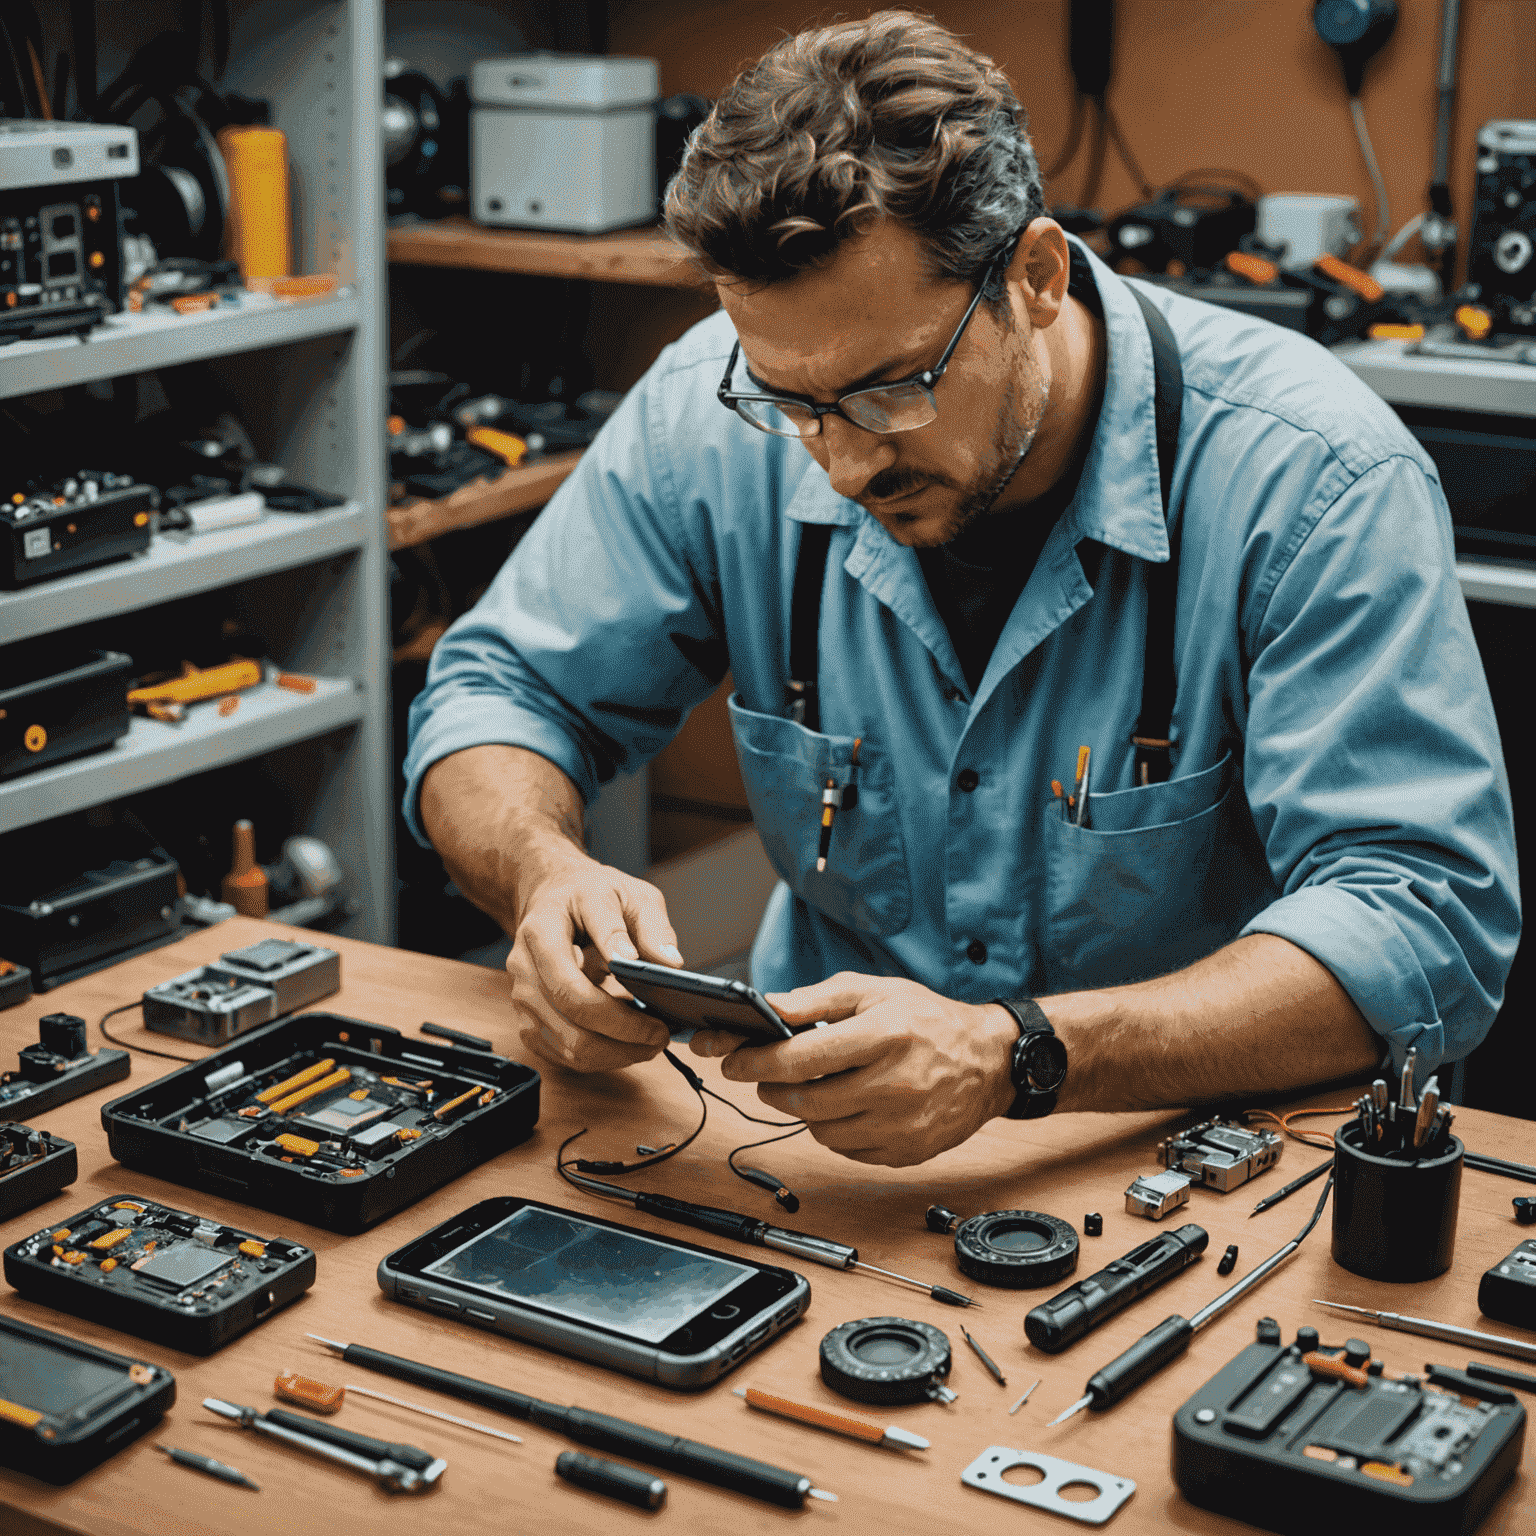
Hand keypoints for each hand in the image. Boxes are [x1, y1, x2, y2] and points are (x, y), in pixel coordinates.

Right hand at [507, 846, 683, 1072]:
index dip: (618, 994)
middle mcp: (526, 962)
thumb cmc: (589, 896)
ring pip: (568, 1043)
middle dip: (623, 1032)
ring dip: (614, 1053)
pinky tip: (623, 1044)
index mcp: (547, 925)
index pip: (575, 969)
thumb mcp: (629, 894)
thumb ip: (652, 926)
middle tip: (660, 1034)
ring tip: (648, 1043)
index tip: (654, 1001)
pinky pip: (562, 1055)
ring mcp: (522, 995)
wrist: (550, 897)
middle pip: (572, 1011)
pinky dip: (599, 1058)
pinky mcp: (527, 1021)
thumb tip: (671, 964)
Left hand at [690, 973, 1018, 1165]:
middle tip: (762, 1076)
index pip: (803, 1057)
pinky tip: (842, 1105)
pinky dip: (833, 1129)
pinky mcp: (906, 1152)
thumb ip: (816, 999)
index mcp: (883, 1035)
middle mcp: (894, 1084)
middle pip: (806, 1100)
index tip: (731, 1060)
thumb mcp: (873, 991)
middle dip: (770, 1088)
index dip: (757, 1060)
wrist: (988, 1061)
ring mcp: (902, 1124)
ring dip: (802, 1110)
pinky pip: (847, 1149)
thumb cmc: (926, 1019)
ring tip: (807, 1087)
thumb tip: (768, 1007)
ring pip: (822, 1129)